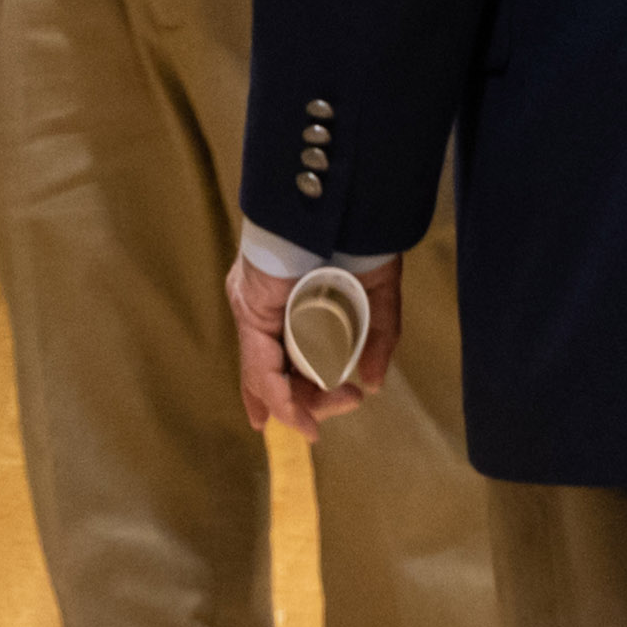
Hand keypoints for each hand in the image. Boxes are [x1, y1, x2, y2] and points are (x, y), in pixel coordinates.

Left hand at [233, 253, 399, 430]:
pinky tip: (300, 417)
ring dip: (304, 402)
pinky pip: (261, 368)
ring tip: (344, 401)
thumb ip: (375, 341)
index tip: (301, 425)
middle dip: (311, 400)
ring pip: (269, 377)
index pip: (274, 356)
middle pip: (276, 373)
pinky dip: (279, 398)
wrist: (344, 201)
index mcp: (286, 298)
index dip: (282, 394)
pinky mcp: (251, 309)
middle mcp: (264, 306)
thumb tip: (371, 383)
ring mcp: (254, 308)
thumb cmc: (359, 236)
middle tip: (350, 399)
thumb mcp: (375, 297)